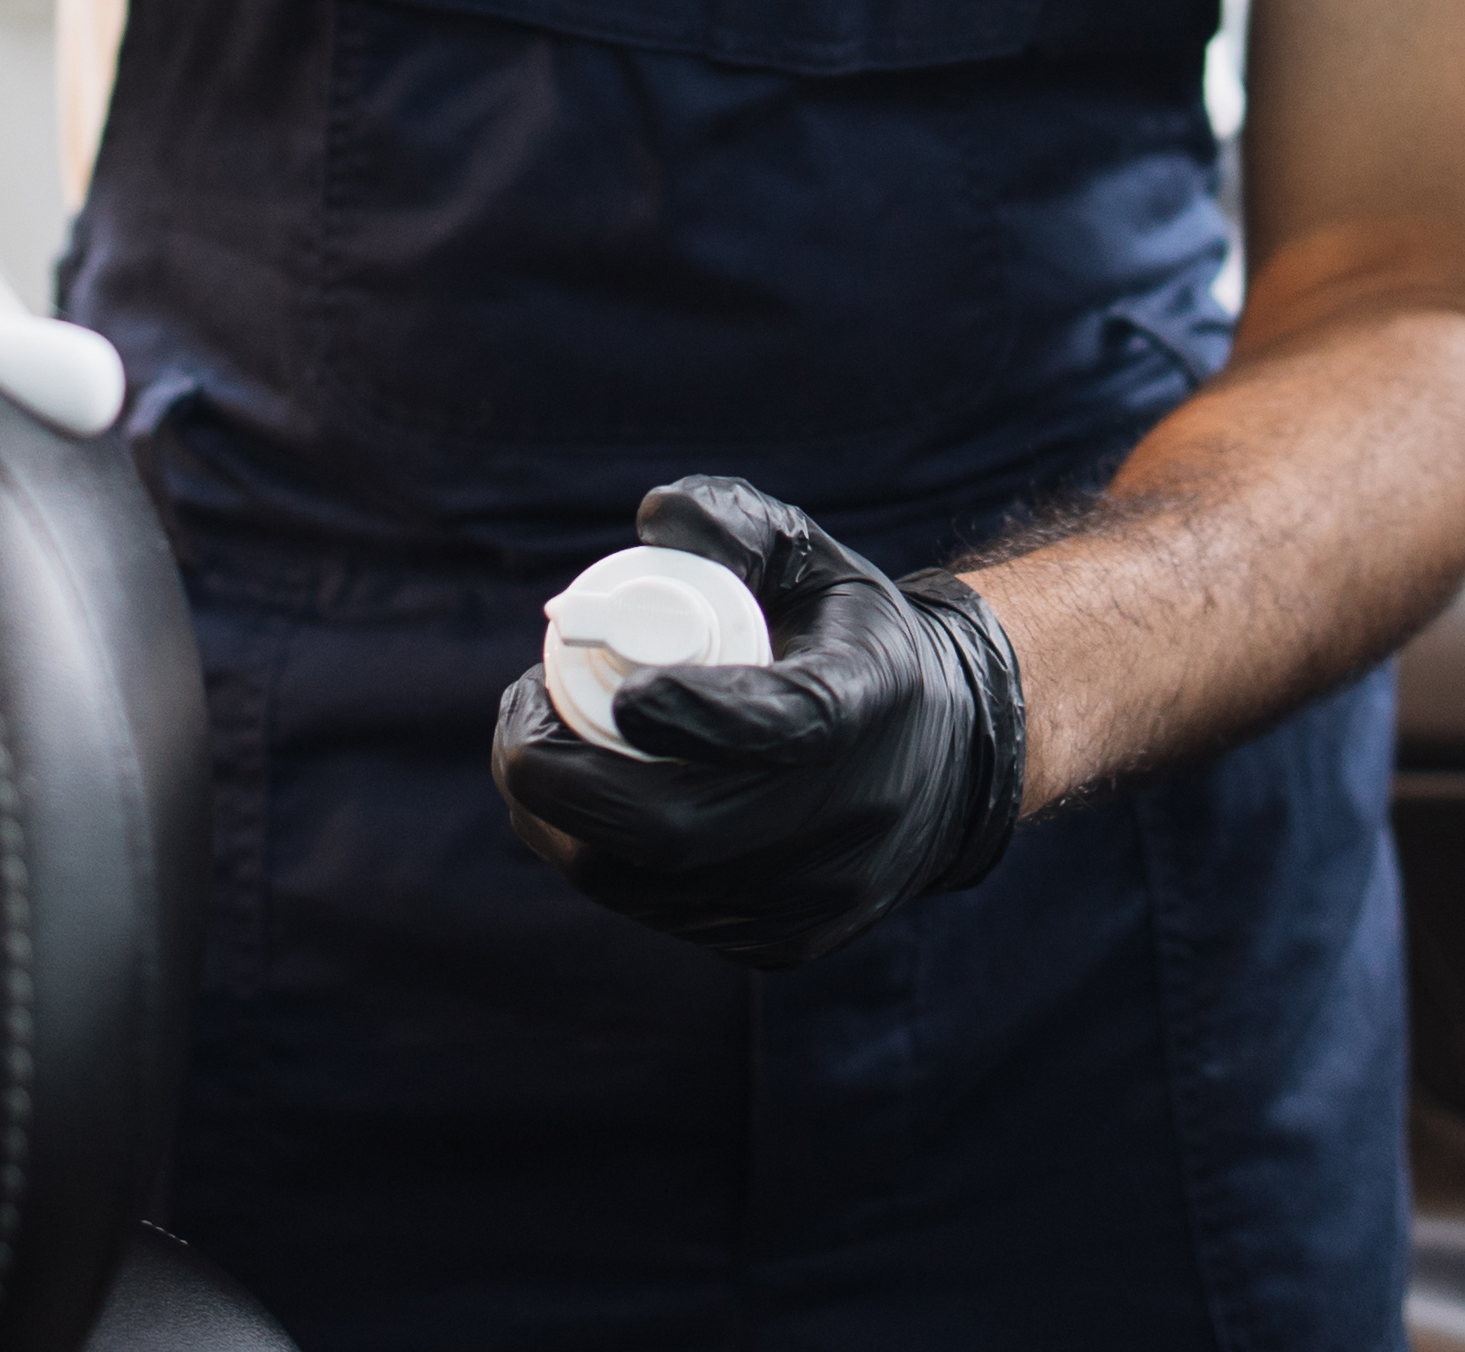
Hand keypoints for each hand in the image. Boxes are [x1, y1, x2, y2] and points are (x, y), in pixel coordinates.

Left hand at [488, 477, 1026, 971]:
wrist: (942, 759)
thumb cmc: (844, 638)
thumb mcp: (811, 559)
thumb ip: (733, 524)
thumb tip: (652, 522)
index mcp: (869, 700)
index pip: (785, 723)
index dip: (700, 717)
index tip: (627, 691)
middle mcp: (850, 816)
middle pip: (679, 830)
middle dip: (564, 778)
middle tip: (522, 714)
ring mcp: (815, 895)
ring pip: (645, 882)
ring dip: (563, 817)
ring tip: (544, 747)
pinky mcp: (783, 942)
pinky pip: (657, 908)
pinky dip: (602, 852)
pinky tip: (592, 800)